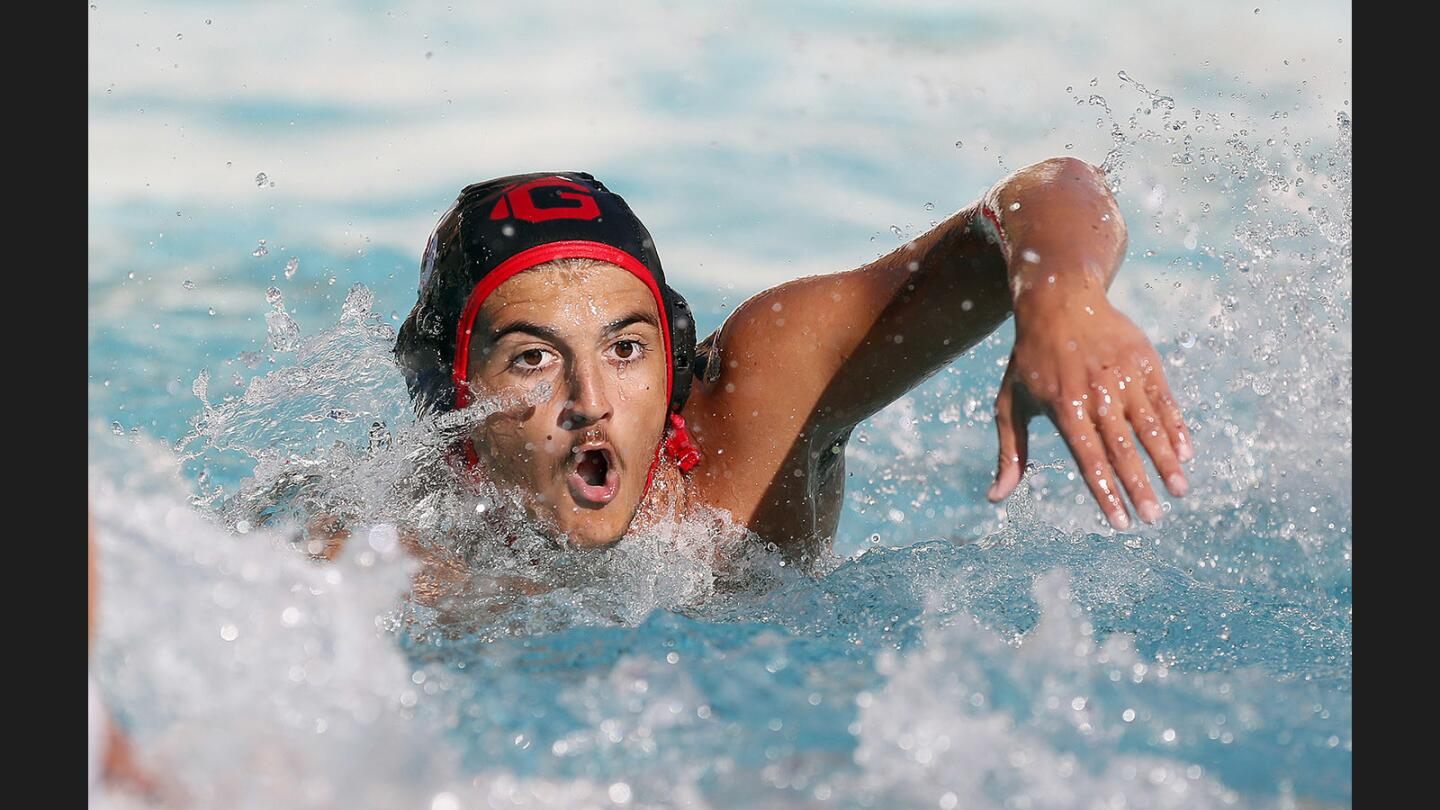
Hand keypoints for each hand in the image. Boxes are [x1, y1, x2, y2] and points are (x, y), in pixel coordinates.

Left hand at [987, 293, 1192, 527]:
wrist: (1060, 298)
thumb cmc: (1030, 359)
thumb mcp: (1010, 401)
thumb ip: (1010, 452)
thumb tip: (996, 498)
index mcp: (1064, 407)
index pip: (1089, 459)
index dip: (1106, 493)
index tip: (1120, 523)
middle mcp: (1096, 394)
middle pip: (1121, 449)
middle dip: (1139, 487)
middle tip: (1153, 519)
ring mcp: (1123, 377)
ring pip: (1149, 427)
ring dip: (1165, 462)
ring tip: (1179, 492)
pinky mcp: (1145, 362)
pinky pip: (1165, 402)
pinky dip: (1176, 428)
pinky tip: (1185, 454)